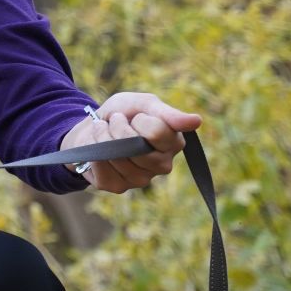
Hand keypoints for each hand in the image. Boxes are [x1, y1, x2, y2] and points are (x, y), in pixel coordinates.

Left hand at [61, 92, 201, 193]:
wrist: (94, 125)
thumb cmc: (124, 114)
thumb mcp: (143, 104)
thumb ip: (167, 113)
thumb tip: (196, 121)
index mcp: (174, 143)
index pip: (159, 133)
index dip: (140, 120)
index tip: (136, 115)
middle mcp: (162, 165)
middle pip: (136, 148)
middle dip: (118, 129)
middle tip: (115, 120)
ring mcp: (141, 179)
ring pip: (118, 158)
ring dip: (102, 138)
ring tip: (103, 130)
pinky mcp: (118, 187)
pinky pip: (103, 170)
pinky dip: (94, 153)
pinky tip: (97, 148)